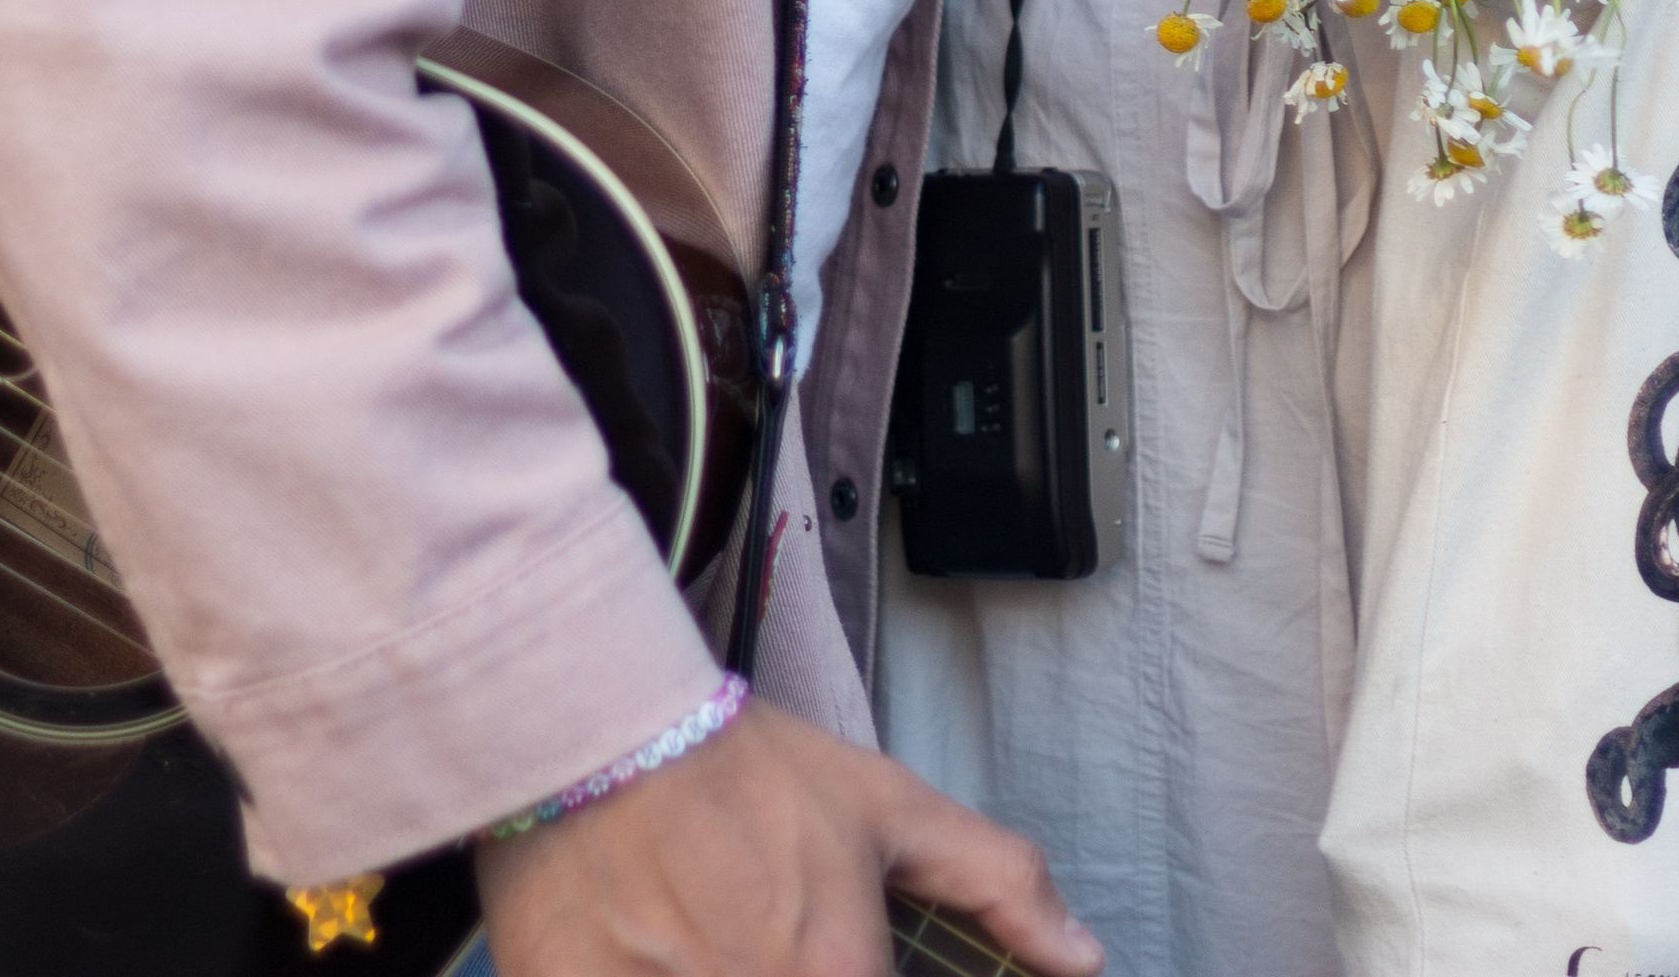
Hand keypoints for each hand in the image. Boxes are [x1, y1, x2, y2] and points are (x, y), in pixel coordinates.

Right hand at [474, 696, 1101, 976]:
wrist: (597, 726)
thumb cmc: (739, 769)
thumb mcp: (881, 806)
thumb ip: (992, 881)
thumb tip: (1081, 954)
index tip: (842, 959)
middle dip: (779, 969)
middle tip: (759, 931)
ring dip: (724, 971)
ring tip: (709, 930)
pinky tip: (661, 948)